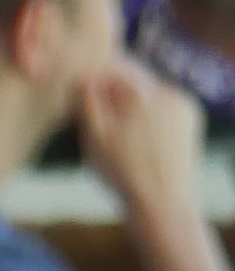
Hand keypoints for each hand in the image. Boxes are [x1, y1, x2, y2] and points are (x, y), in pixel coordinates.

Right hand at [78, 53, 214, 226]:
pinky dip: (148, 106)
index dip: (93, 73)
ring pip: (148, 87)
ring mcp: (184, 106)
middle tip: (95, 103)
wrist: (163, 204)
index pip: (113, 65)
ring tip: (117, 119)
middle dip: (113, 84)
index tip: (79, 85)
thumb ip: (87, 97)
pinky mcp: (191, 119)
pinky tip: (137, 127)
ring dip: (131, 95)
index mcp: (143, 95)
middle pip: (133, 75)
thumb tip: (85, 74)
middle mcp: (168, 93)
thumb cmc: (122, 171)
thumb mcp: (93, 133)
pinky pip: (163, 101)